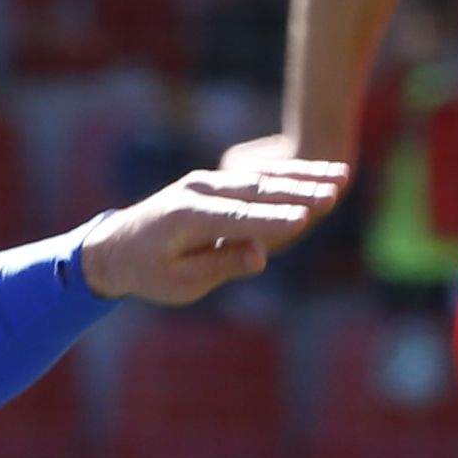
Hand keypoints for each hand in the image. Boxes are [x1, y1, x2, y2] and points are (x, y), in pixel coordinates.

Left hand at [76, 150, 348, 306]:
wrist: (117, 246)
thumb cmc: (149, 273)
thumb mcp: (180, 282)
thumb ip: (220, 266)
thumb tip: (260, 256)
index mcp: (186, 218)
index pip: (237, 217)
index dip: (272, 219)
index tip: (305, 219)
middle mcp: (198, 192)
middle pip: (255, 190)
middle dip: (298, 191)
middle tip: (334, 193)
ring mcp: (208, 182)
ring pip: (262, 177)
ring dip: (303, 177)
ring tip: (341, 175)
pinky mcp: (216, 183)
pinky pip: (257, 177)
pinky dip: (289, 175)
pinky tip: (320, 174)